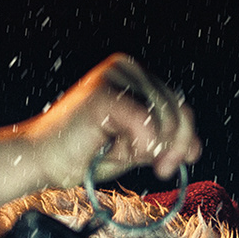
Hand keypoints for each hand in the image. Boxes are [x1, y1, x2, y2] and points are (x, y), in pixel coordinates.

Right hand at [0, 53, 200, 210]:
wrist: (42, 160)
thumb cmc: (83, 154)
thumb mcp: (135, 148)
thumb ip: (164, 143)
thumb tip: (196, 148)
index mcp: (134, 76)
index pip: (179, 105)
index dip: (185, 139)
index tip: (173, 166)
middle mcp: (126, 68)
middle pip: (177, 110)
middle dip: (171, 147)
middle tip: (156, 169)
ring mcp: (114, 76)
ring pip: (164, 118)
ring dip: (148, 148)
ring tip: (121, 152)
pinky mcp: (104, 92)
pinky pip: (146, 121)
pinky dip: (140, 144)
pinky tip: (121, 150)